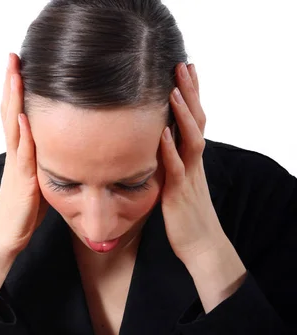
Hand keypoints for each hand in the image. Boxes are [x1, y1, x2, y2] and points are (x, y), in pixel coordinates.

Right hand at [0, 53, 47, 254]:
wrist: (7, 239)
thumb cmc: (24, 213)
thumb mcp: (39, 182)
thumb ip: (46, 164)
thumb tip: (63, 152)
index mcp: (20, 156)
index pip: (16, 117)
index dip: (17, 92)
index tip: (21, 67)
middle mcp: (15, 157)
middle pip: (11, 114)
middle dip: (13, 86)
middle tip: (14, 58)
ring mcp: (17, 168)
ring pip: (14, 128)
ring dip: (15, 101)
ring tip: (16, 75)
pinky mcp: (22, 183)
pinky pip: (22, 156)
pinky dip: (23, 136)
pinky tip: (25, 119)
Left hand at [159, 63, 226, 268]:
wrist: (201, 246)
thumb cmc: (187, 218)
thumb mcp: (178, 185)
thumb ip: (170, 165)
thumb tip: (156, 149)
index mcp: (192, 161)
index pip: (194, 121)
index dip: (191, 96)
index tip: (184, 70)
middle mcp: (194, 164)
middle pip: (196, 121)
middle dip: (189, 92)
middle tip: (182, 65)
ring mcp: (189, 178)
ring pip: (191, 139)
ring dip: (183, 114)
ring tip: (173, 89)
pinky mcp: (179, 194)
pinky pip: (177, 169)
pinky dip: (170, 150)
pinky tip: (162, 133)